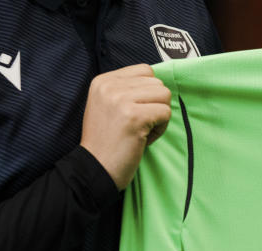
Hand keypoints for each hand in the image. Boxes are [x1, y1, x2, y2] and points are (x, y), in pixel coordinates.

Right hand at [80, 64, 171, 190]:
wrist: (95, 167)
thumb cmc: (106, 142)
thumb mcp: (108, 106)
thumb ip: (127, 91)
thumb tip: (157, 84)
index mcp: (103, 81)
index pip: (144, 70)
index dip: (149, 93)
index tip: (137, 111)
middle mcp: (110, 86)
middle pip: (157, 83)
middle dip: (156, 105)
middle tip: (141, 125)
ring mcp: (121, 100)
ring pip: (164, 95)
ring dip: (160, 116)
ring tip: (143, 130)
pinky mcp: (134, 116)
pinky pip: (166, 113)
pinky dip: (161, 129)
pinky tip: (144, 138)